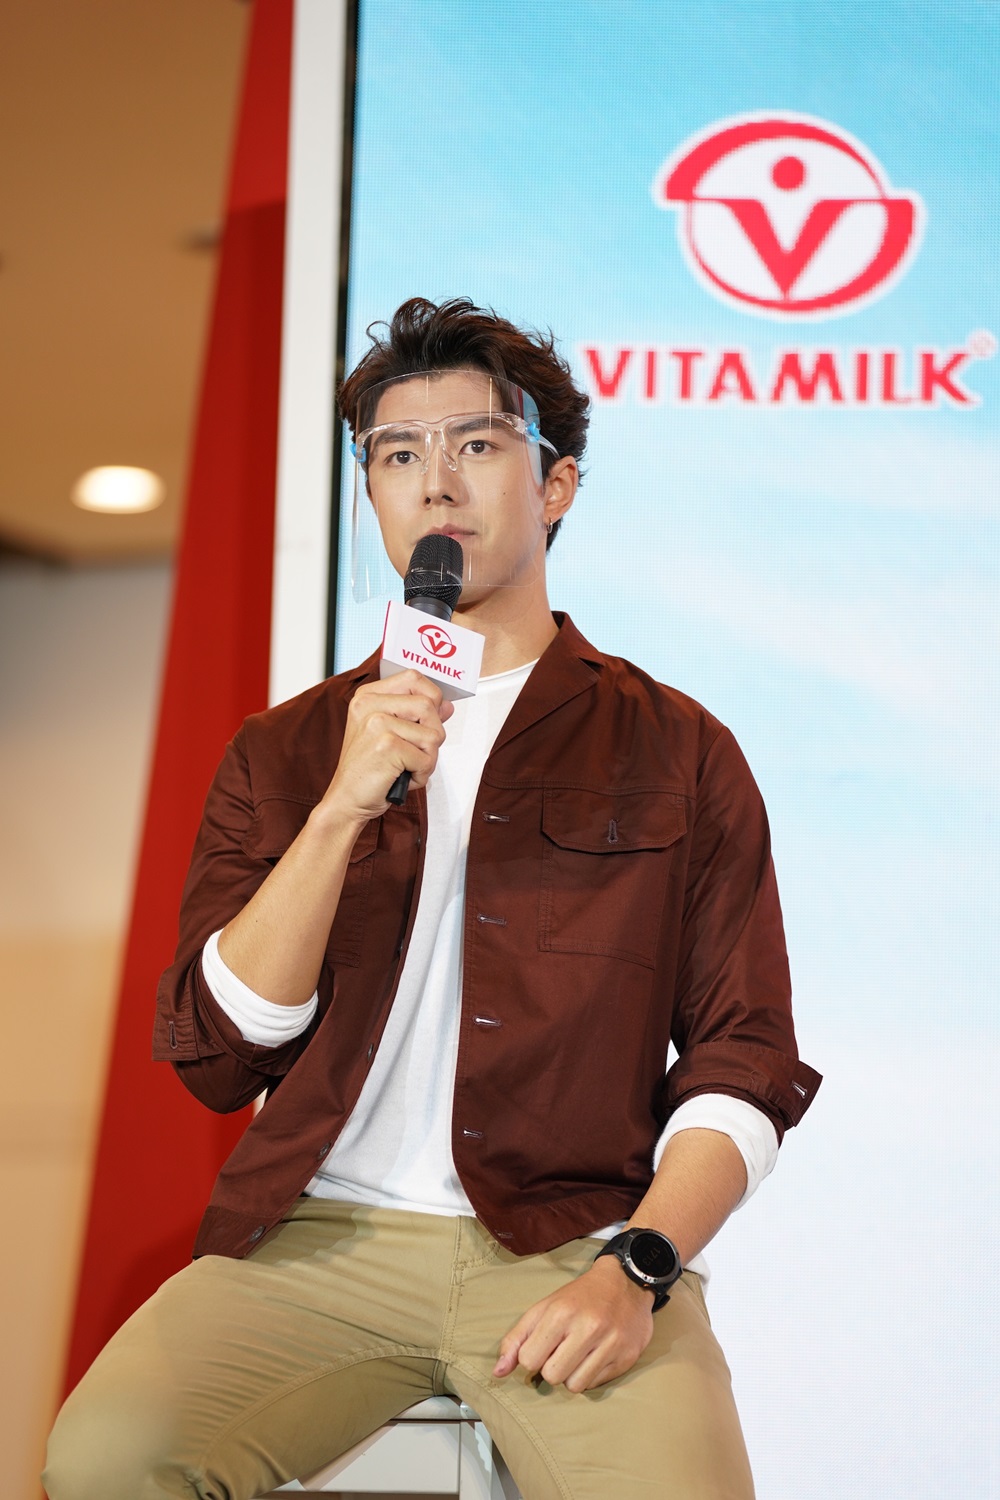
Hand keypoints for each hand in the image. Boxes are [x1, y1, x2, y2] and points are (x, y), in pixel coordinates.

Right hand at [322, 672, 453, 823]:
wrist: (347, 800)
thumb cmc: (368, 769)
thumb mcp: (390, 735)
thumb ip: (418, 717)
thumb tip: (447, 706)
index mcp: (368, 697)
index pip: (413, 678)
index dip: (431, 697)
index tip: (426, 719)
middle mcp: (369, 705)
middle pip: (429, 705)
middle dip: (433, 735)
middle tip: (414, 753)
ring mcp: (377, 723)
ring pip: (434, 733)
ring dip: (428, 758)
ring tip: (406, 767)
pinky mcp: (387, 745)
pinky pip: (427, 758)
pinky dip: (421, 775)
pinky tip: (401, 778)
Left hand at [493, 1256, 654, 1393]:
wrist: (626, 1282)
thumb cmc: (579, 1297)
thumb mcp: (544, 1307)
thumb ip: (517, 1338)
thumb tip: (498, 1373)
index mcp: (561, 1313)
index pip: (529, 1360)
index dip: (531, 1358)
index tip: (541, 1348)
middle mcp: (588, 1328)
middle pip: (552, 1377)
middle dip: (551, 1369)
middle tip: (561, 1352)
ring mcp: (610, 1344)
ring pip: (575, 1386)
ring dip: (571, 1375)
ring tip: (578, 1355)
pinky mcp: (627, 1358)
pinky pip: (595, 1385)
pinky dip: (590, 1375)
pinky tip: (595, 1355)